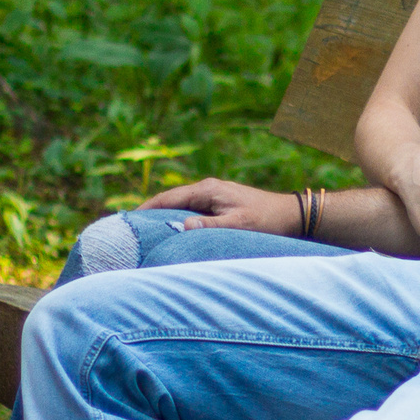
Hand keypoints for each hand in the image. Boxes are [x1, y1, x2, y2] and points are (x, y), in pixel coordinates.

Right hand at [144, 179, 298, 235]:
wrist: (291, 215)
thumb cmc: (267, 220)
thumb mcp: (239, 225)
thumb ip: (210, 226)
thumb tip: (182, 225)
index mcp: (208, 189)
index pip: (169, 197)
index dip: (147, 208)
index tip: (128, 219)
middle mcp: (208, 188)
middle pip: (171, 200)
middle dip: (151, 212)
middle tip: (130, 228)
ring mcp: (213, 195)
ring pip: (181, 205)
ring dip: (164, 216)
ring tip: (144, 231)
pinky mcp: (219, 204)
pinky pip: (192, 210)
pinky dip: (178, 218)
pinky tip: (171, 230)